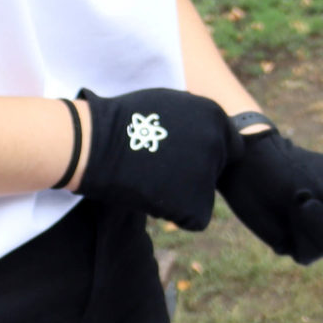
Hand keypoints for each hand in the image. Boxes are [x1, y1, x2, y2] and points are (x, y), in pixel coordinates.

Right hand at [74, 87, 240, 229]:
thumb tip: (210, 129)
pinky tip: (152, 198)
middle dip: (193, 174)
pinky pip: (195, 218)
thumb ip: (196, 118)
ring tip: (151, 180)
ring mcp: (208, 172)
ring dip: (183, 194)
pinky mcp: (196, 202)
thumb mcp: (169, 104)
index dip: (205, 155)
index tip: (182, 158)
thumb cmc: (122, 123)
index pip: (230, 146)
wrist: (93, 145)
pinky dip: (177, 215)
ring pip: (204, 195)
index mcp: (215, 116)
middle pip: (217, 171)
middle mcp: (218, 142)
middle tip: (160, 169)